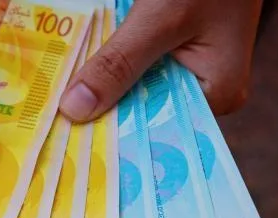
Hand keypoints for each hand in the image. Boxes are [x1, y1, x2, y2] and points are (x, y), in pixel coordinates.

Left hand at [59, 0, 261, 121]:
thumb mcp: (160, 19)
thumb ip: (119, 64)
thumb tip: (75, 110)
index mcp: (216, 95)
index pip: (158, 127)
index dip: (116, 131)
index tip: (74, 137)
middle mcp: (205, 89)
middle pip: (146, 107)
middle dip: (106, 106)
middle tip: (61, 115)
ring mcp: (190, 67)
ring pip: (137, 84)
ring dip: (106, 81)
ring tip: (66, 94)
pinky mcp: (175, 47)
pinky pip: (138, 62)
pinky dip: (114, 60)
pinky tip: (85, 66)